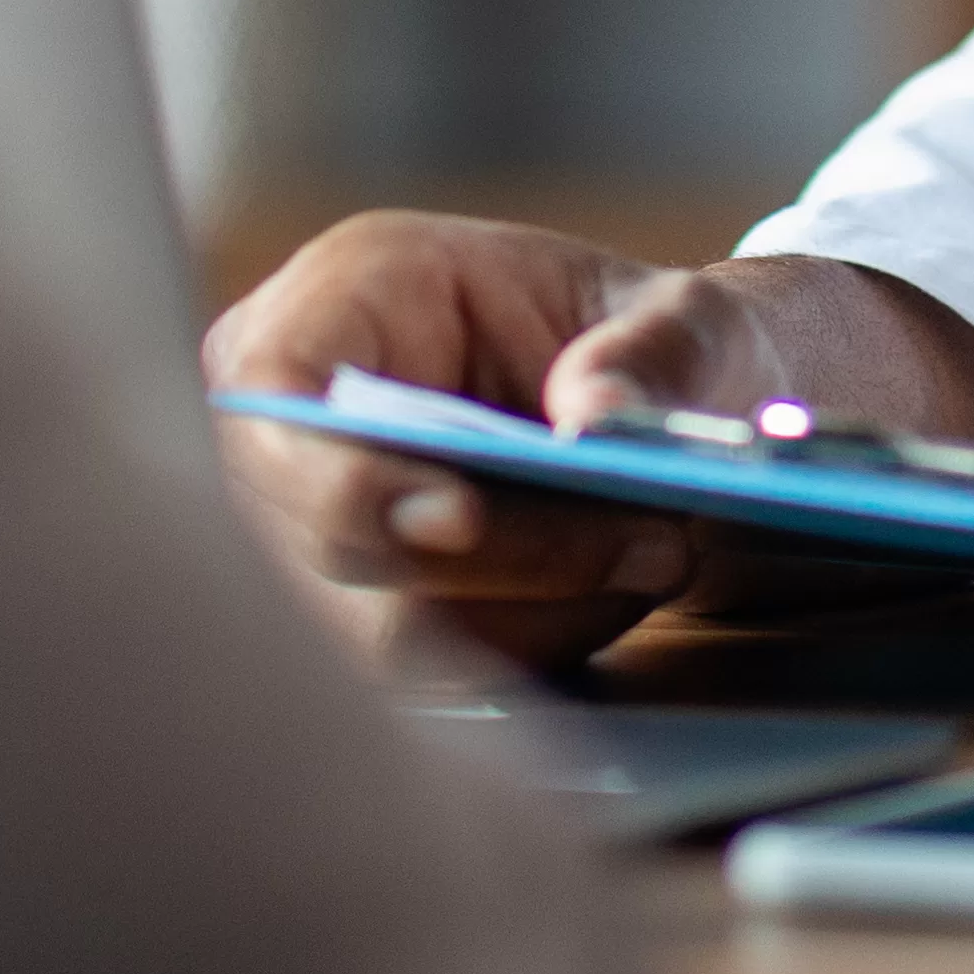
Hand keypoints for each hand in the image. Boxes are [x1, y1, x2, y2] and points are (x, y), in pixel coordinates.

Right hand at [202, 214, 973, 672]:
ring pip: (383, 632)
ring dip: (535, 618)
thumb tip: (593, 418)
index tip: (458, 519)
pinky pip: (434, 677)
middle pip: (329, 543)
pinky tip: (617, 597)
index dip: (341, 474)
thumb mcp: (697, 316)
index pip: (276, 400)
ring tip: (659, 556)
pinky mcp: (376, 617)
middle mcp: (303, 420)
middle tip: (654, 545)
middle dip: (503, 564)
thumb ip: (658, 350)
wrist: (694, 413)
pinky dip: (539, 651)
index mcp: (345, 296)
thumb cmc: (672, 343)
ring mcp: (326, 528)